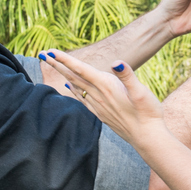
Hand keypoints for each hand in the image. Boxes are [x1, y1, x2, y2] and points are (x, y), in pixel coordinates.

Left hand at [41, 51, 166, 147]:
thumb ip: (128, 76)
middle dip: (58, 64)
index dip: (65, 59)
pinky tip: (69, 87)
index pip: (81, 70)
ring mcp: (99, 106)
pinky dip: (73, 91)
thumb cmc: (148, 113)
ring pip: (75, 87)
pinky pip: (82, 99)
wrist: (148, 139)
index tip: (50, 51)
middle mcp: (99, 96)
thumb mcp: (142, 92)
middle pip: (73, 77)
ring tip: (52, 66)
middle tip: (42, 54)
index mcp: (107, 86)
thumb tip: (116, 62)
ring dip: (63, 75)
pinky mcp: (101, 114)